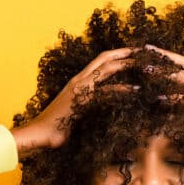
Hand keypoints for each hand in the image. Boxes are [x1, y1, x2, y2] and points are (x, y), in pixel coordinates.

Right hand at [12, 47, 137, 154]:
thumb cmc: (57, 127)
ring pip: (106, 68)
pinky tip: (136, 90)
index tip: (131, 53)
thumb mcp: (78, 112)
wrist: (40, 134)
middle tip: (142, 51)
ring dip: (126, 65)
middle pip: (104, 58)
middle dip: (124, 53)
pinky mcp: (82, 99)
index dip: (115, 55)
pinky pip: (106, 90)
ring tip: (143, 65)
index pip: (99, 61)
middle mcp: (79, 80)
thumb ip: (90, 105)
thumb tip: (106, 107)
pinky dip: (122, 89)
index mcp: (78, 81)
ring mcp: (79, 87)